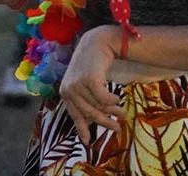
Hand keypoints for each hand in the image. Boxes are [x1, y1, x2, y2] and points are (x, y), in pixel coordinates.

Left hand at [58, 26, 124, 144]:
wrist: (96, 44)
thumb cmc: (91, 66)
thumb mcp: (84, 85)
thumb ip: (85, 103)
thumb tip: (89, 128)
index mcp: (65, 92)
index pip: (75, 115)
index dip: (82, 128)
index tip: (88, 143)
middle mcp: (68, 89)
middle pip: (90, 113)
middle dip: (105, 122)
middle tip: (118, 128)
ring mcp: (77, 84)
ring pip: (98, 106)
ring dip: (113, 110)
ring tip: (122, 112)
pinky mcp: (88, 79)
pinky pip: (104, 98)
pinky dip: (112, 99)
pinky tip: (117, 97)